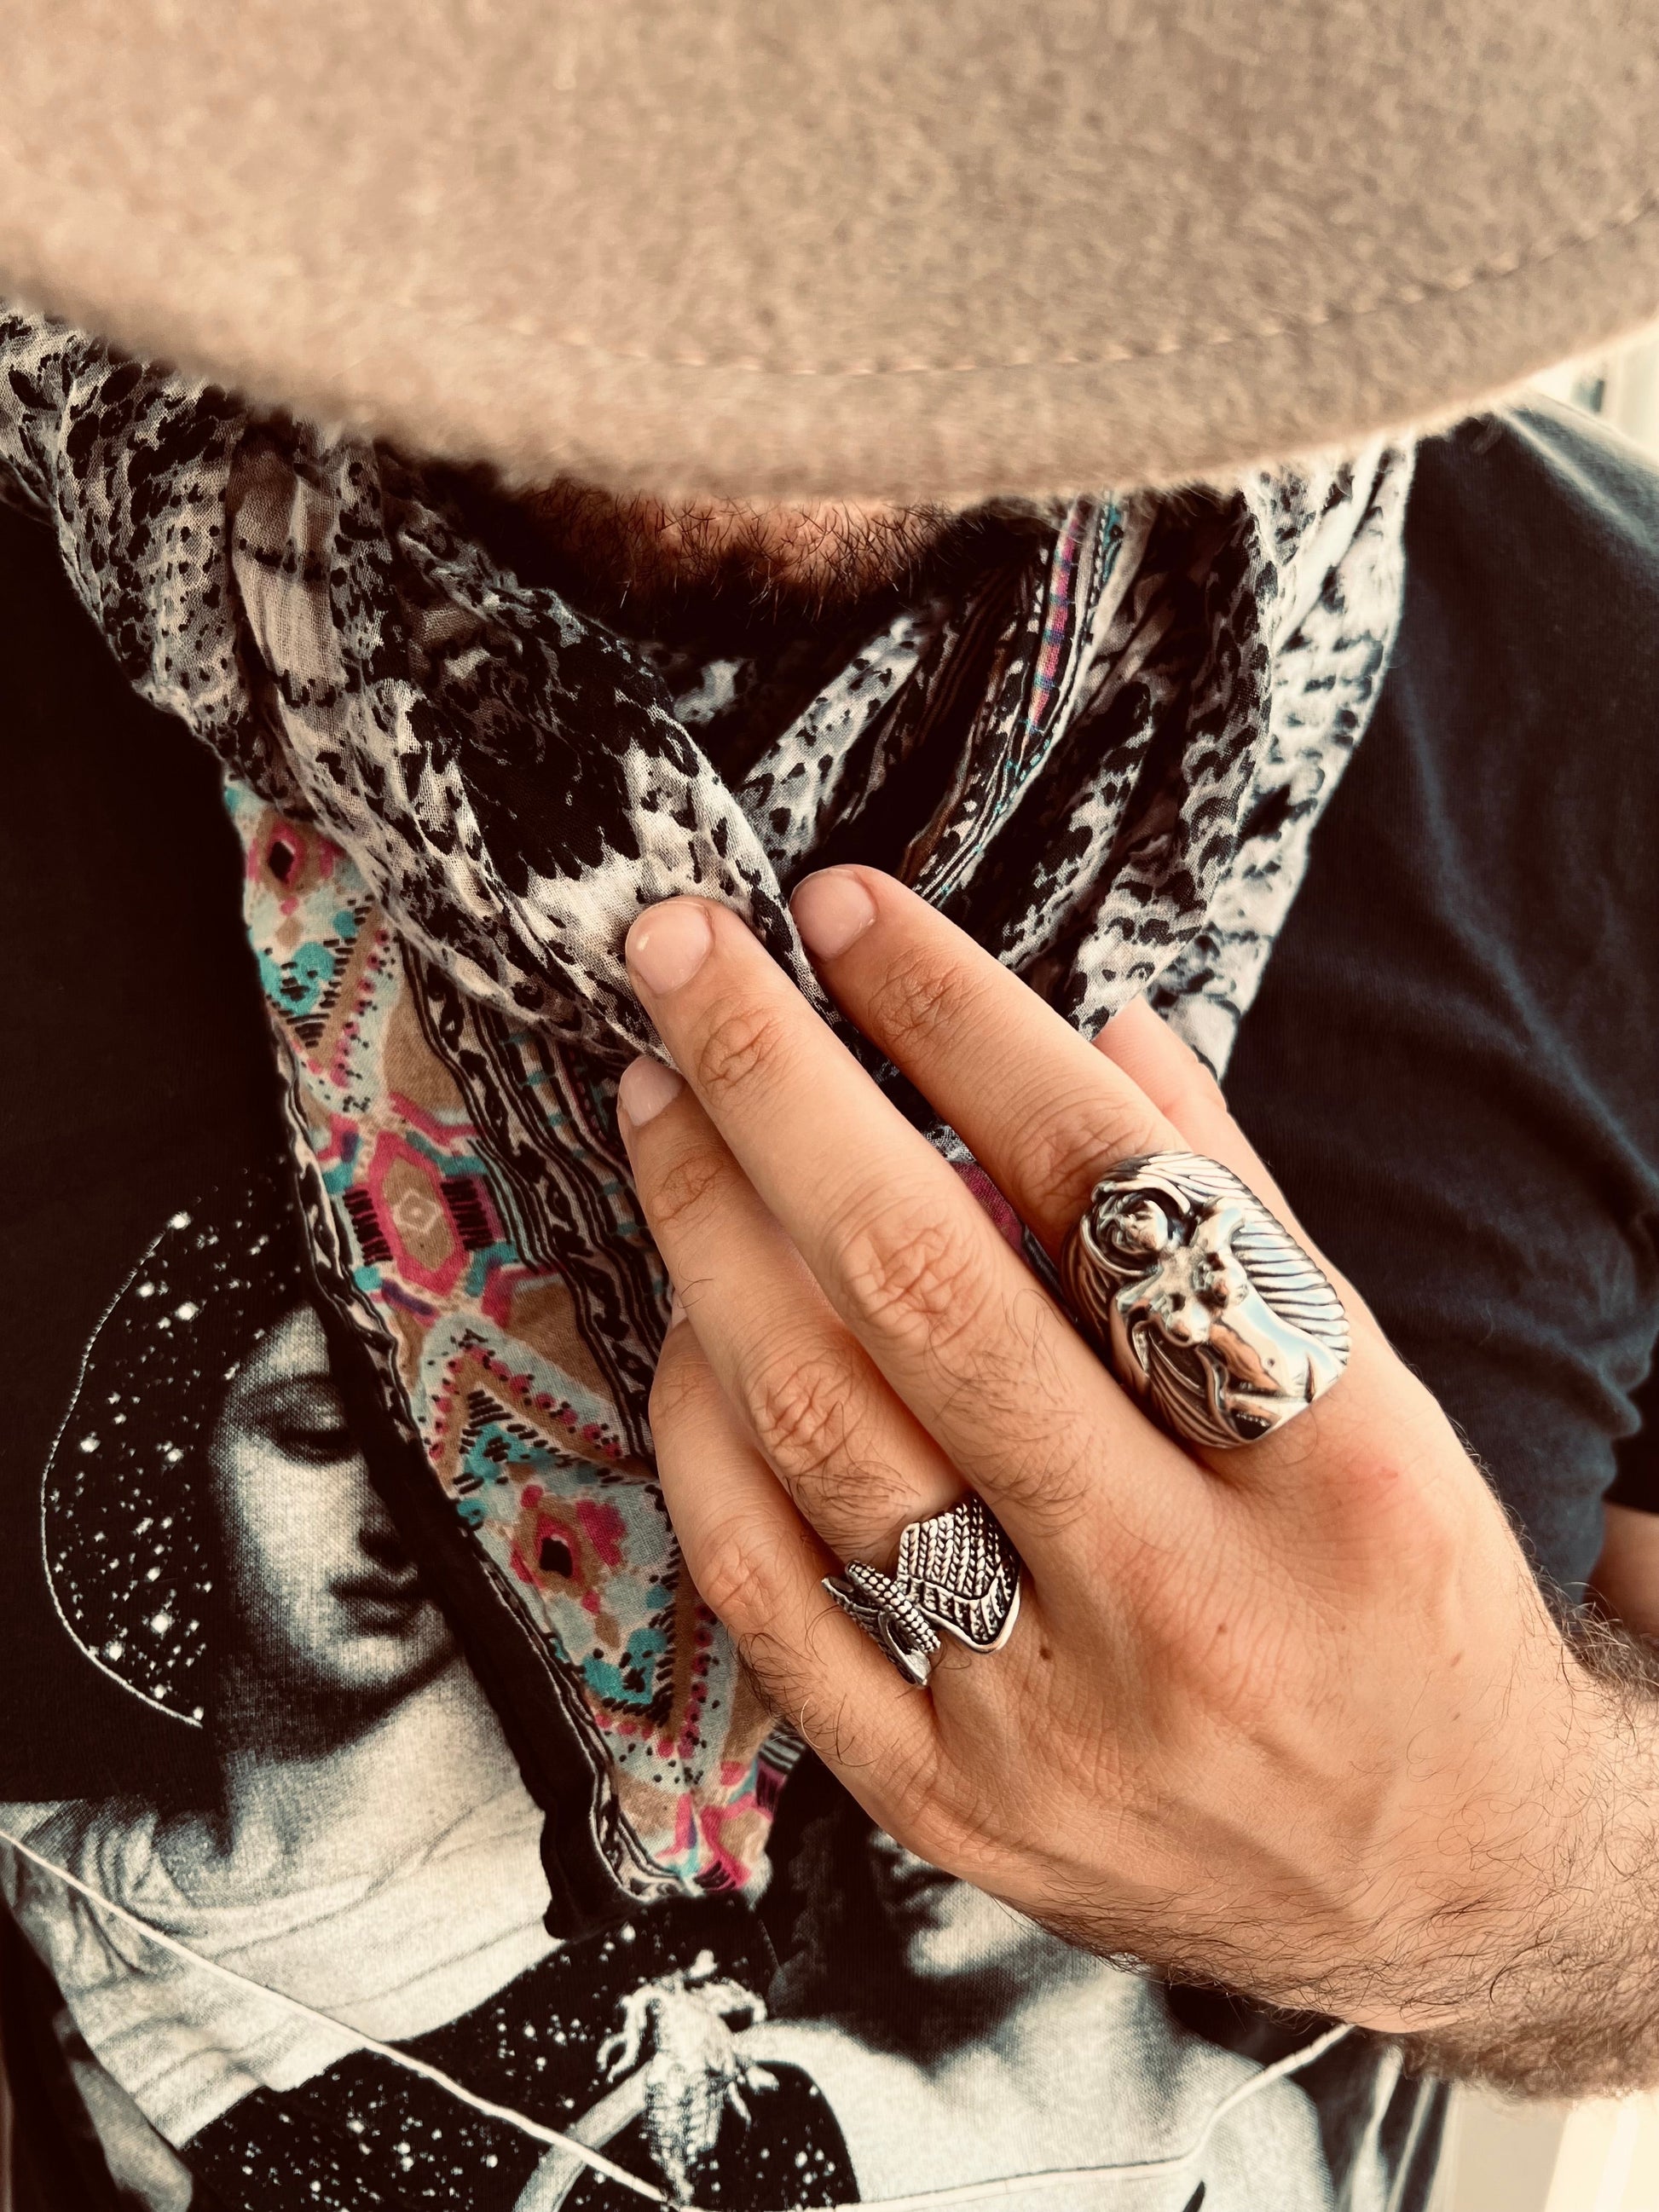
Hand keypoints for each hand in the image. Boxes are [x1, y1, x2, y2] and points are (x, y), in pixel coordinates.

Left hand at [616, 867, 1656, 2088]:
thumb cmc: (1407, 1607)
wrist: (1449, 1888)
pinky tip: (687, 1317)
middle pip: (927, 1293)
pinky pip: (769, 1592)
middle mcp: (1189, 1604)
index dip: (962, 1023)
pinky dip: (702, 1429)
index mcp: (1337, 1472)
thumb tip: (1099, 1027)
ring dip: (709, 1235)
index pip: (1117, 1191)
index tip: (852, 915)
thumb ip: (1242, 1215)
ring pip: (820, 1433)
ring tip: (663, 1104)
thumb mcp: (1385, 1400)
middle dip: (775, 1088)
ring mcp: (1050, 1720)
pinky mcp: (950, 1803)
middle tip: (680, 957)